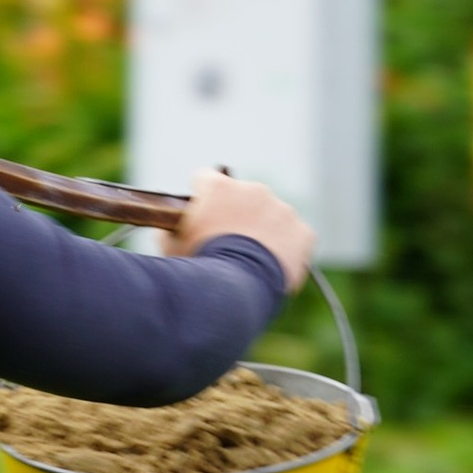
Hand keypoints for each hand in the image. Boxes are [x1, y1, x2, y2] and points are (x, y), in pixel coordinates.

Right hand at [174, 165, 312, 292]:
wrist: (232, 293)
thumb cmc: (196, 270)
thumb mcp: (170, 248)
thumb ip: (171, 230)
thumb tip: (170, 231)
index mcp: (218, 188)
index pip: (204, 180)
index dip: (201, 198)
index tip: (200, 215)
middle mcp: (253, 190)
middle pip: (244, 198)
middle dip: (236, 217)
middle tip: (228, 246)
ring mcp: (282, 210)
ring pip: (273, 217)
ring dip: (263, 233)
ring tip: (252, 263)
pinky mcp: (302, 233)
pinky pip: (296, 238)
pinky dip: (287, 251)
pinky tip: (274, 268)